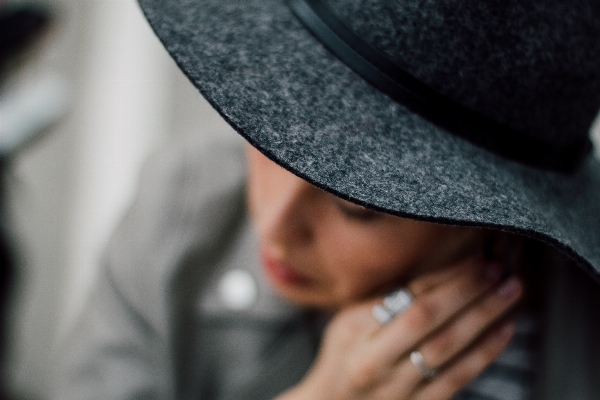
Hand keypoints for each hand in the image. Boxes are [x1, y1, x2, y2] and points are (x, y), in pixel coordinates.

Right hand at [276, 257, 521, 399]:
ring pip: (447, 350)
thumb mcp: (352, 319)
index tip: (475, 259)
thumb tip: (443, 268)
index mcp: (354, 333)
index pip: (406, 299)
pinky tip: (504, 331)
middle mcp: (374, 363)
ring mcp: (397, 390)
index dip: (445, 278)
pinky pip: (457, 379)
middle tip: (499, 270)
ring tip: (510, 292)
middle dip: (468, 291)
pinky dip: (484, 353)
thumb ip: (389, 297)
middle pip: (427, 320)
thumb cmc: (345, 352)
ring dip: (483, 318)